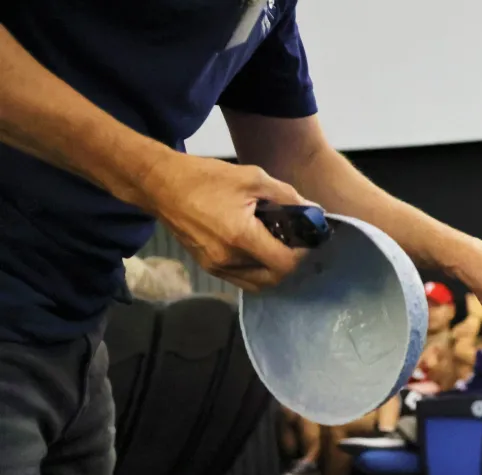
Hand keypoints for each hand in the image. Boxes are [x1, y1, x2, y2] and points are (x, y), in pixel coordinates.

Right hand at [141, 153, 308, 291]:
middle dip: (290, 263)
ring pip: (258, 282)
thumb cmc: (206, 178)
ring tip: (276, 244)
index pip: (285, 263)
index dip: (302, 254)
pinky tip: (258, 248)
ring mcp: (215, 266)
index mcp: (241, 237)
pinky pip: (241, 278)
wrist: (160, 184)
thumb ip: (287, 196)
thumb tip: (313, 210)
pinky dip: (256, 270)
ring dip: (273, 269)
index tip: (306, 238)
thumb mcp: (252, 178)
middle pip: (274, 278)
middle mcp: (228, 259)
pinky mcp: (207, 267)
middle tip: (294, 241)